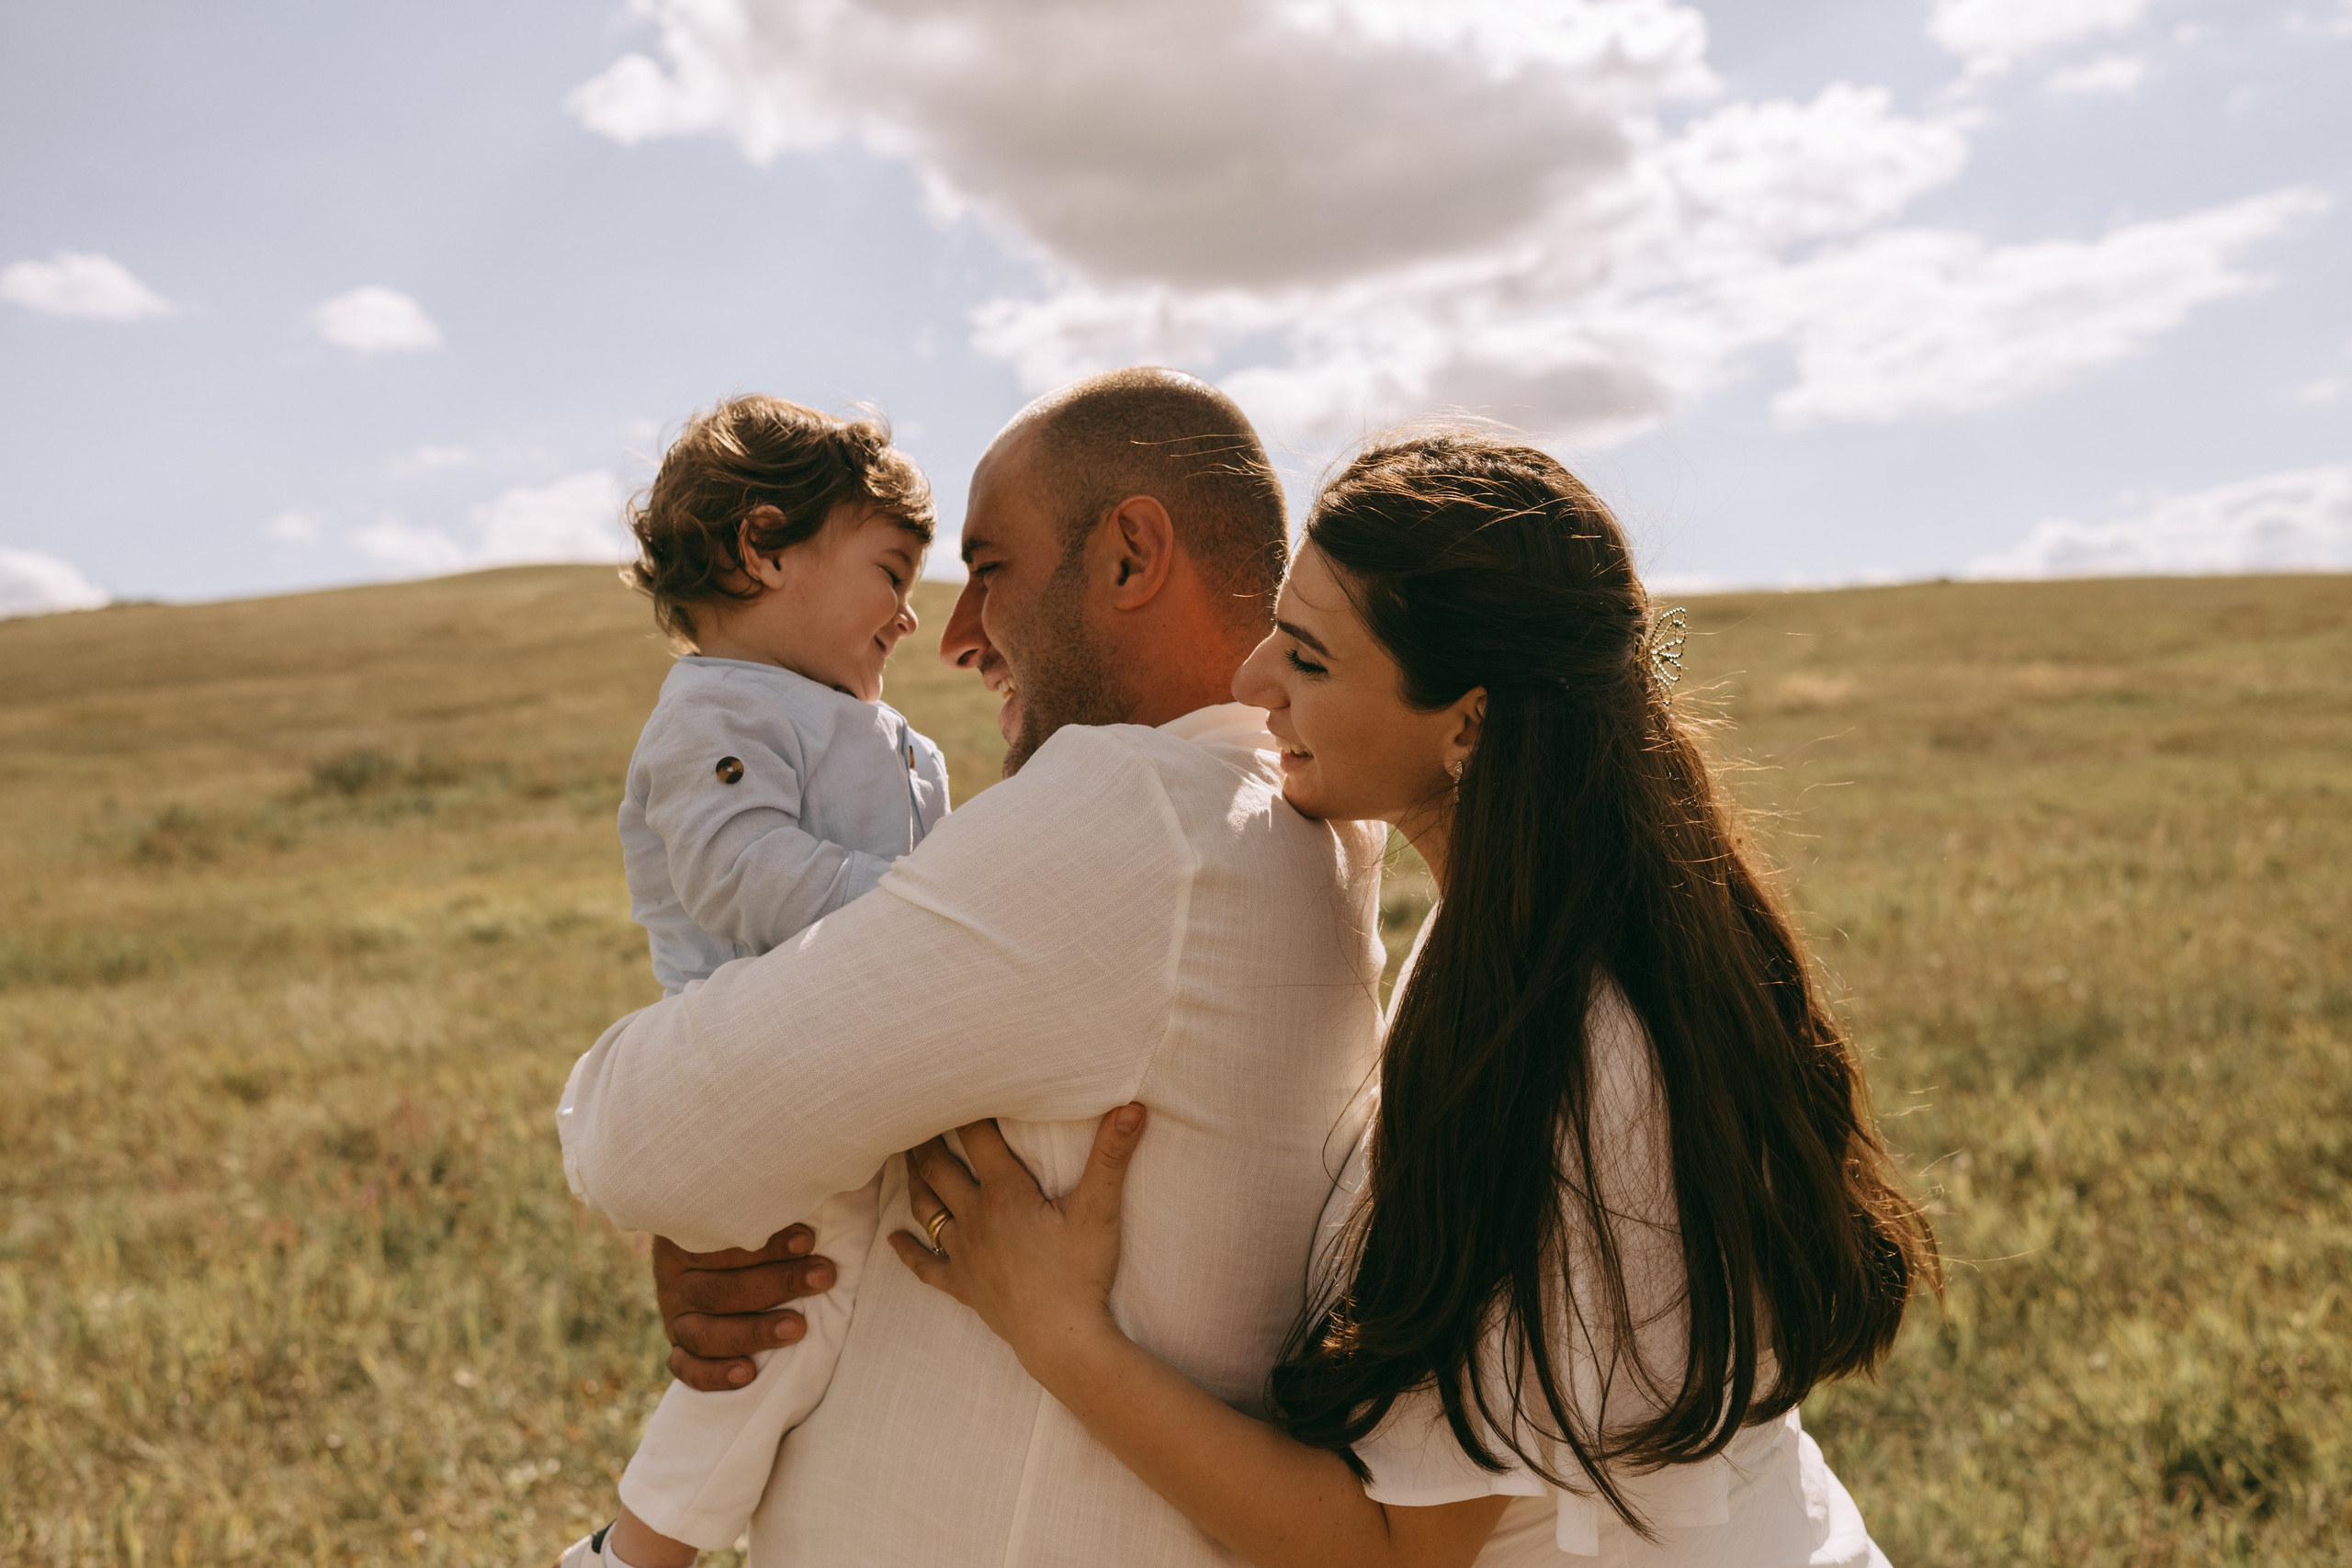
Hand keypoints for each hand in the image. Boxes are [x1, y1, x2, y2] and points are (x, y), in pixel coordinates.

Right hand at [653, 1225, 837, 1390]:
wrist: (706, 1253)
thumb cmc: (746, 1224)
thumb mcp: (746, 1210)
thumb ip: (767, 1210)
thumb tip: (811, 1195)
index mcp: (684, 1239)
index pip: (720, 1246)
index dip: (766, 1244)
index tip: (808, 1239)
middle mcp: (674, 1280)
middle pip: (718, 1291)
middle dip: (776, 1284)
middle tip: (822, 1277)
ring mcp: (674, 1317)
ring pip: (705, 1333)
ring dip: (755, 1332)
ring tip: (798, 1327)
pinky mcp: (679, 1346)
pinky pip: (687, 1368)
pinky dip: (713, 1375)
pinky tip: (747, 1374)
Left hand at [889, 1106, 1146, 1378]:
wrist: (1062, 1341)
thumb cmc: (1081, 1273)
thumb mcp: (1099, 1210)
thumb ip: (1111, 1156)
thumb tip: (1134, 1106)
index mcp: (1004, 1193)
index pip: (976, 1137)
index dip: (965, 1109)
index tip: (952, 1084)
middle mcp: (974, 1217)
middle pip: (938, 1169)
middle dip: (925, 1140)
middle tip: (912, 1115)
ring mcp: (964, 1253)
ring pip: (926, 1208)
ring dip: (914, 1181)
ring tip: (906, 1159)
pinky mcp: (963, 1286)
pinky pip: (925, 1266)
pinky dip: (907, 1251)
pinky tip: (893, 1240)